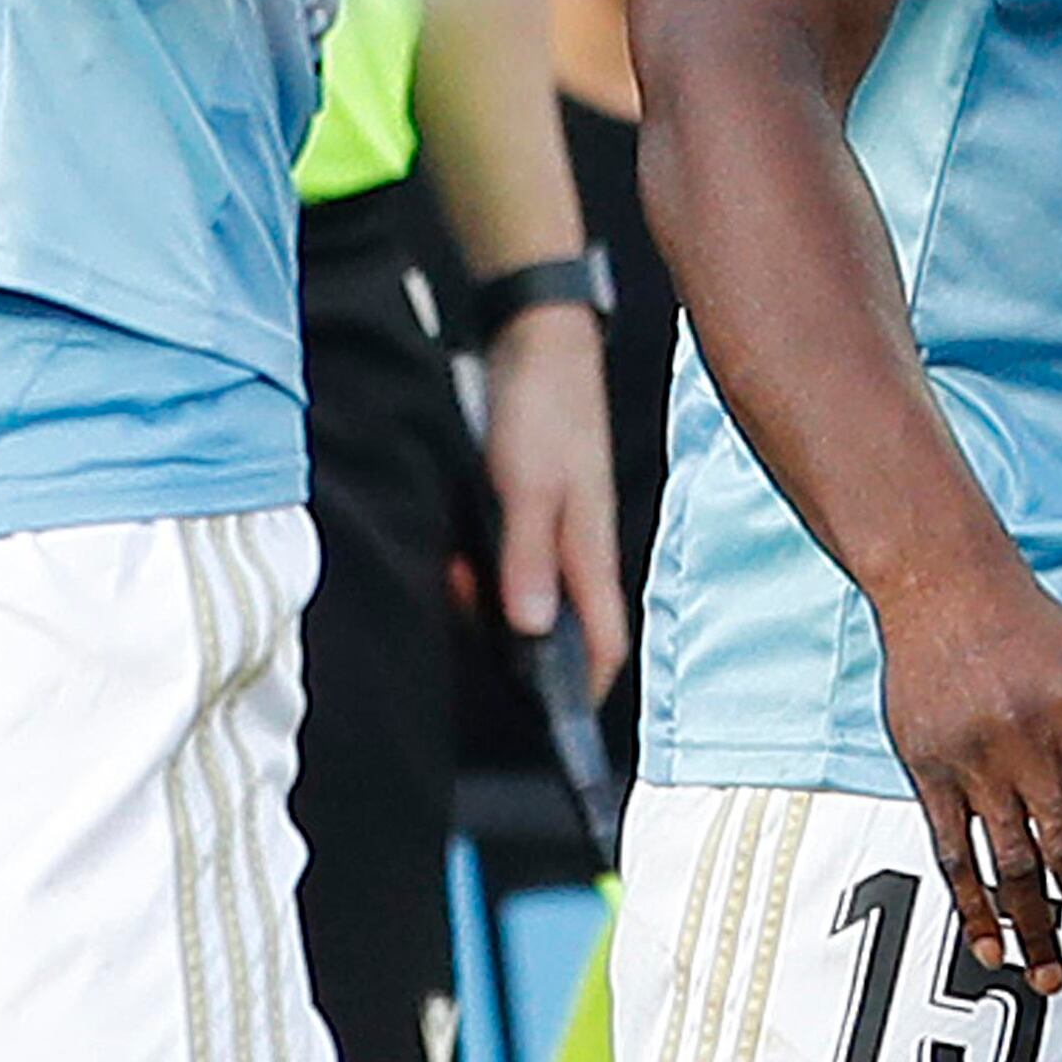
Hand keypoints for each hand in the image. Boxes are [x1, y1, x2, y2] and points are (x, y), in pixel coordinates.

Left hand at [483, 303, 627, 688]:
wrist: (535, 338)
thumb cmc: (543, 405)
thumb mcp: (529, 485)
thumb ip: (529, 557)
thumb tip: (529, 627)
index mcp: (590, 548)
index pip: (604, 641)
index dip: (585, 689)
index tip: (559, 723)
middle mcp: (578, 547)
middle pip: (559, 626)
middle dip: (516, 644)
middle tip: (471, 617)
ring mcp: (557, 528)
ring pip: (530, 594)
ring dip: (490, 601)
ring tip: (457, 578)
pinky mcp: (533, 509)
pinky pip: (511, 561)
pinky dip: (483, 568)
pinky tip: (458, 553)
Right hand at [876, 536, 1061, 993]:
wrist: (941, 584)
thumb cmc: (1032, 629)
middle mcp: (1026, 741)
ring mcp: (972, 759)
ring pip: (1008, 863)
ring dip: (1034, 928)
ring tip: (1051, 977)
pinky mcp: (927, 770)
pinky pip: (951, 851)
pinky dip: (972, 904)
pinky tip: (990, 943)